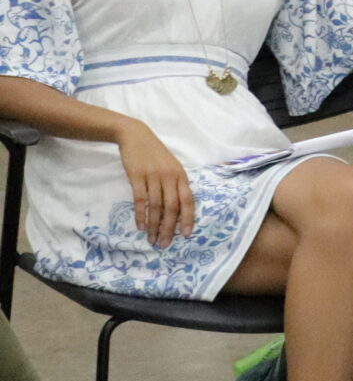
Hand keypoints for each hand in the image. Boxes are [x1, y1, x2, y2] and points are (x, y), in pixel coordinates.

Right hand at [114, 119, 194, 247]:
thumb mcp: (171, 167)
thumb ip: (175, 185)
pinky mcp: (137, 176)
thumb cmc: (155, 154)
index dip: (188, 218)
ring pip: (156, 206)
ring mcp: (153, 176)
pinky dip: (141, 215)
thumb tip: (177, 210)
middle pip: (172, 207)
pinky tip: (141, 226)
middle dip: (169, 228)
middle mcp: (170, 177)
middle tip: (165, 244)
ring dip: (154, 226)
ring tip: (152, 239)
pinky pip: (140, 200)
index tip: (186, 235)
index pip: (188, 201)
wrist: (136, 136)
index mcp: (181, 176)